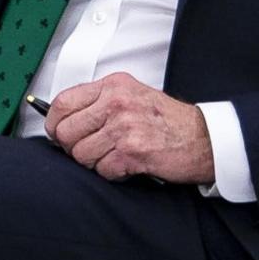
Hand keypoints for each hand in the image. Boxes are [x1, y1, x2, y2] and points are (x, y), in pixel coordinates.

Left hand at [44, 72, 213, 184]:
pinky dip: (113, 173)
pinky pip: (102, 170)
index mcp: (113, 86)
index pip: (62, 103)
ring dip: (95, 162)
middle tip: (90, 150)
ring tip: (114, 156)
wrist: (204, 139)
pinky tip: (127, 165)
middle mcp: (116, 103)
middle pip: (66, 133)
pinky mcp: (132, 152)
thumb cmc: (169, 120)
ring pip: (81, 155)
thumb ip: (99, 102)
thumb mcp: (132, 96)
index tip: (58, 133)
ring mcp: (123, 128)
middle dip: (74, 147)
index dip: (54, 123)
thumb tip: (62, 118)